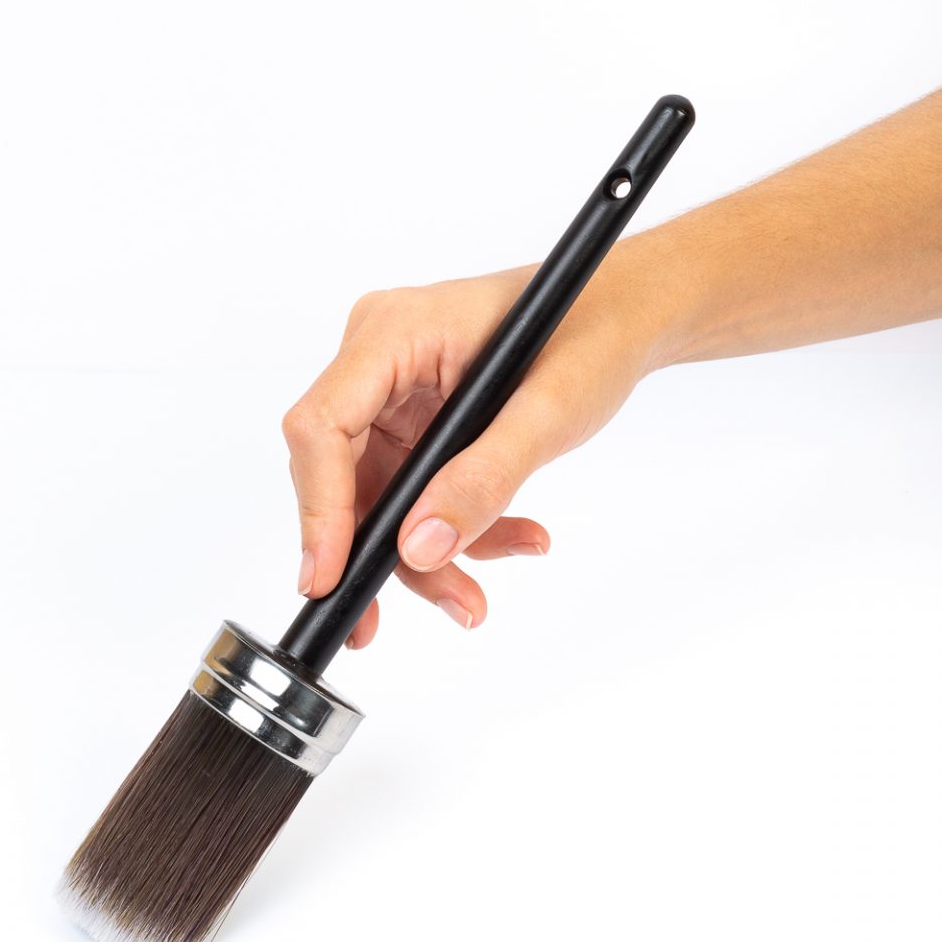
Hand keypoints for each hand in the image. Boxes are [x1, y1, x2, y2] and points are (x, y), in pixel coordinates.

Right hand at [282, 255, 651, 646]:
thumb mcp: (547, 414)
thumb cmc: (590, 331)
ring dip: (420, 555)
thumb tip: (418, 548)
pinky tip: (509, 540)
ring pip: (374, 496)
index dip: (317, 509)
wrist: (624, 315)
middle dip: (370, 551)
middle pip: (337, 471)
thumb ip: (483, 481)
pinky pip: (410, 494)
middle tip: (377, 626)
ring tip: (472, 600)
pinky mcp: (414, 423)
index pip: (321, 426)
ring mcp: (392, 392)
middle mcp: (377, 359)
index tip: (329, 579)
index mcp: (393, 332)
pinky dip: (450, 529)